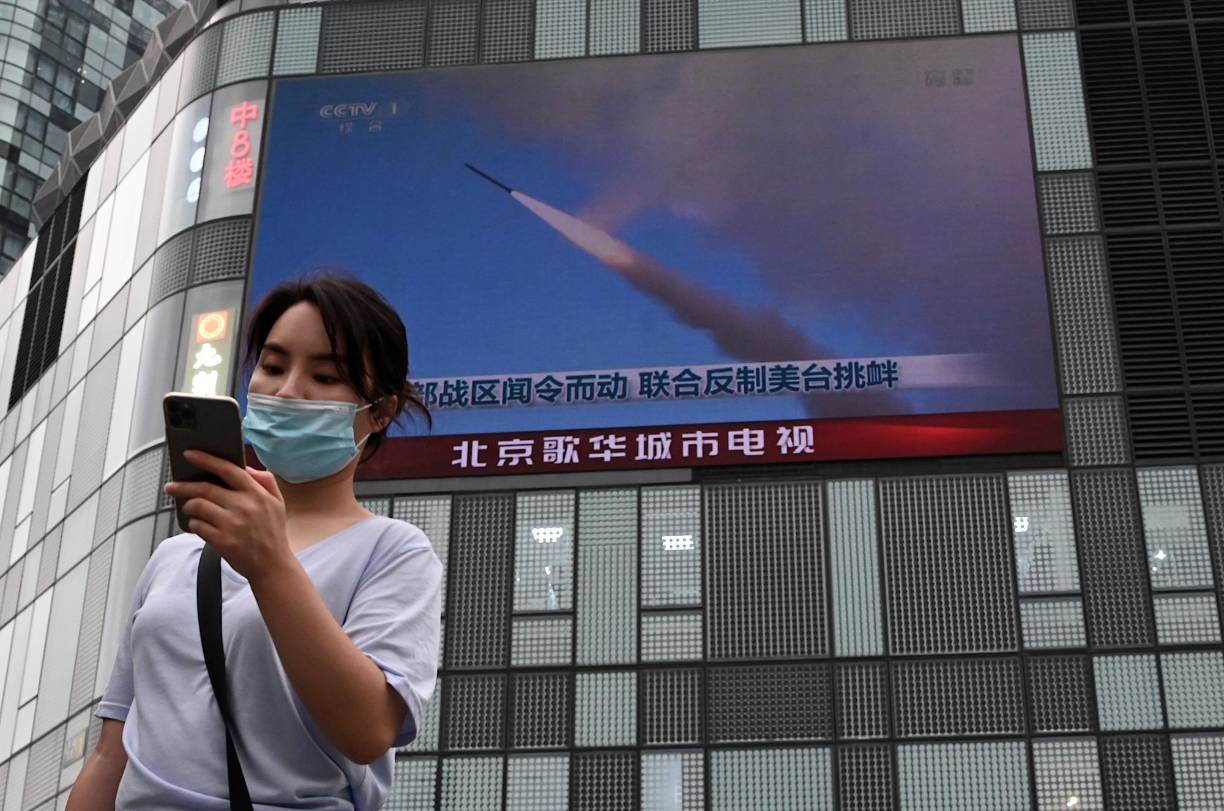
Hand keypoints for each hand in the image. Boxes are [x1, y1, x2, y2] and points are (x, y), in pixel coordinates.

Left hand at [164, 450, 292, 582]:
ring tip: (190, 508)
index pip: (228, 469)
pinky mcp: (223, 541)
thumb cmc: (273, 532)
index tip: (189, 454)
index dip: (206, 459)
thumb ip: (264, 480)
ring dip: (189, 506)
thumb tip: (244, 467)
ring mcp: (232, 524)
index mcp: (256, 493)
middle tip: (171, 486)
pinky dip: (195, 523)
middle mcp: (244, 506)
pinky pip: (198, 526)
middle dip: (183, 485)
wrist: (272, 565)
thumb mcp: (277, 502)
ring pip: (198, 506)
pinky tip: (200, 524)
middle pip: (205, 488)